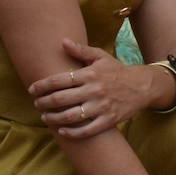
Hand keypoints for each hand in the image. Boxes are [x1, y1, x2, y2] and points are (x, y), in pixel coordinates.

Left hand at [29, 38, 155, 137]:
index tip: (32, 89)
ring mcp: (102, 107)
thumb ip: (81, 50)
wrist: (144, 86)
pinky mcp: (109, 120)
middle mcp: (94, 90)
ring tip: (45, 117)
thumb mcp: (101, 57)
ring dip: (53, 118)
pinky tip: (62, 131)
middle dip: (44, 103)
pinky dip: (72, 133)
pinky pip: (87, 130)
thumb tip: (62, 41)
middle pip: (61, 99)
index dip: (42, 86)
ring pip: (71, 116)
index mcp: (90, 74)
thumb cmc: (118, 71)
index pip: (59, 80)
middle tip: (37, 104)